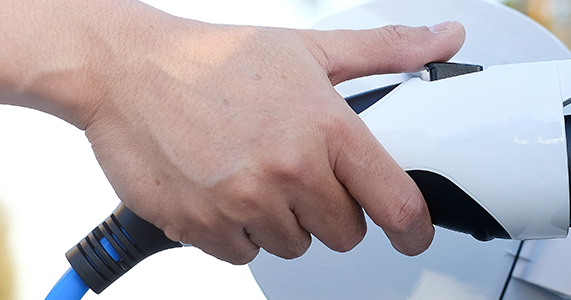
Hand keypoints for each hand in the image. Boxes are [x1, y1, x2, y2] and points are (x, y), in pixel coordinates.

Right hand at [80, 20, 465, 263]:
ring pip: (293, 245)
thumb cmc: (213, 59)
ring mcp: (244, 203)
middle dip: (330, 210)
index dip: (414, 229)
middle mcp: (288, 170)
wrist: (125, 69)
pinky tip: (224, 188)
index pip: (395, 203)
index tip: (413, 234)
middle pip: (344, 233)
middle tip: (300, 172)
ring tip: (254, 171)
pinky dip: (237, 231)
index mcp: (325, 128)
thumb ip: (385, 50)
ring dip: (281, 220)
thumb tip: (445, 38)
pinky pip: (243, 254)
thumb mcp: (308, 48)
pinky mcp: (203, 227)